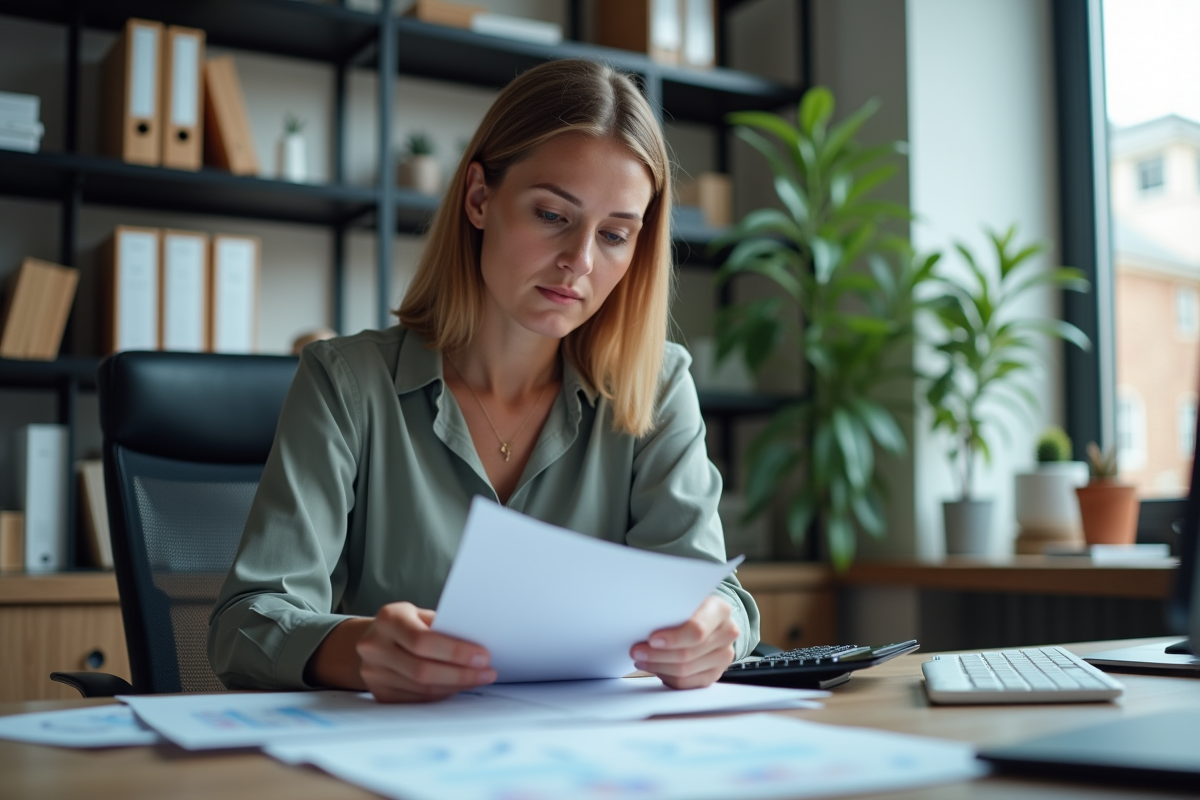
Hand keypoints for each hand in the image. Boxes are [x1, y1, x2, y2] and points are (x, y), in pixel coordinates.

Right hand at [355, 601, 496, 702]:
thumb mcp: (419, 614)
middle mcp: (375, 647)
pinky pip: (418, 699)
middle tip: (487, 673)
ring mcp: (374, 673)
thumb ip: (442, 626)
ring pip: (422, 688)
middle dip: (461, 674)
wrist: (371, 639)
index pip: (423, 641)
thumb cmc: (405, 623)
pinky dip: (442, 693)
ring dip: (455, 686)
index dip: (455, 652)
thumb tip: (478, 642)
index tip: (483, 656)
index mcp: (388, 619)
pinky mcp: (380, 693)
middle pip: (423, 670)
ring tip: (478, 679)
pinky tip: (458, 686)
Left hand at [630, 596, 739, 689]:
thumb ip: (672, 609)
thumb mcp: (685, 599)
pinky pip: (687, 683)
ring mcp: (723, 656)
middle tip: (637, 651)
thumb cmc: (692, 607)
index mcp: (720, 610)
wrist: (711, 619)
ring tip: (642, 659)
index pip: (697, 630)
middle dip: (657, 655)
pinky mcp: (716, 673)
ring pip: (685, 671)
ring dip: (658, 667)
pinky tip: (656, 668)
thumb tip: (643, 624)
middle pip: (688, 653)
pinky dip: (667, 677)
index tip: (652, 640)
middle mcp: (727, 633)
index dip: (673, 638)